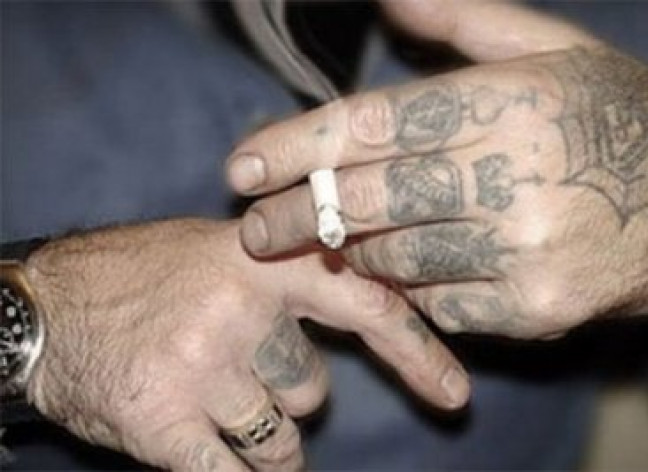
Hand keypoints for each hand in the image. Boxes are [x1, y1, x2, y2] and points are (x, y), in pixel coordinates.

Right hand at [25, 218, 467, 471]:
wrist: (42, 310)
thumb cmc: (139, 280)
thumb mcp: (216, 254)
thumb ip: (283, 276)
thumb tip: (361, 305)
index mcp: (260, 261)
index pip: (364, 302)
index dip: (415, 349)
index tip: (453, 393)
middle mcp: (238, 310)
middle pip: (314, 390)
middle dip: (286, 393)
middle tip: (233, 369)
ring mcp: (203, 368)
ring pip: (281, 439)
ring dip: (256, 434)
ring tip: (205, 398)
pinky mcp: (166, 424)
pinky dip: (228, 470)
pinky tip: (193, 439)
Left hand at [226, 2, 647, 344]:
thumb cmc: (619, 119)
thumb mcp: (556, 50)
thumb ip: (465, 21)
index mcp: (509, 101)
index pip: (372, 125)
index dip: (294, 147)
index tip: (241, 167)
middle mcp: (514, 177)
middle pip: (366, 198)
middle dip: (294, 215)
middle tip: (253, 226)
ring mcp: (523, 252)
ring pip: (393, 257)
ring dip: (350, 250)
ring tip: (331, 239)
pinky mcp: (534, 310)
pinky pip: (436, 303)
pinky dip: (406, 286)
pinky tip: (401, 268)